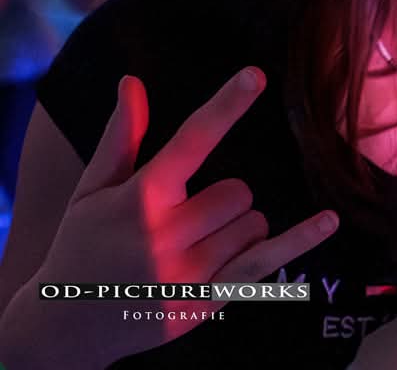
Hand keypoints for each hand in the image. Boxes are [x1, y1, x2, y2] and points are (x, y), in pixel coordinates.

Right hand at [0, 69, 337, 367]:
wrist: (65, 325)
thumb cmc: (81, 246)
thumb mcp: (92, 192)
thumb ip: (121, 138)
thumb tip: (132, 82)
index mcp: (139, 199)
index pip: (191, 141)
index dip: (225, 106)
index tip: (255, 75)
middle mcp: (164, 235)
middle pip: (238, 191)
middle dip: (224, 199)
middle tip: (187, 218)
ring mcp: (186, 273)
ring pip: (253, 224)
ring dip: (238, 229)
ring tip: (192, 247)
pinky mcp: (204, 302)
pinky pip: (265, 264)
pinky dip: (299, 241)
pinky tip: (328, 221)